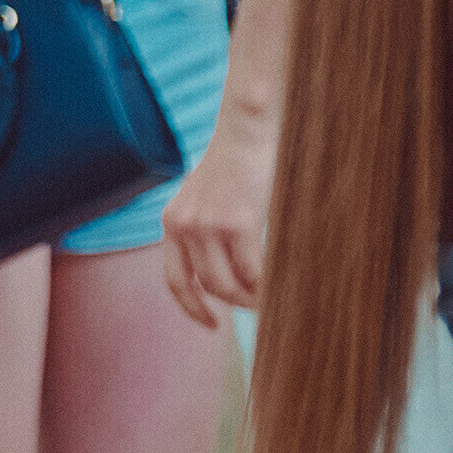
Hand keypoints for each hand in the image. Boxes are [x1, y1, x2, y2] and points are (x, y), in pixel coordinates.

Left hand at [159, 112, 274, 327]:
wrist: (247, 128)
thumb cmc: (236, 163)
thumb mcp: (208, 197)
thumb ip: (210, 229)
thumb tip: (233, 270)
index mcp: (172, 221)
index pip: (175, 279)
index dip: (192, 308)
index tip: (211, 324)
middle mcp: (183, 225)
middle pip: (207, 286)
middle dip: (235, 304)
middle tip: (260, 307)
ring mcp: (207, 224)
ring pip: (228, 284)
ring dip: (251, 299)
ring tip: (272, 300)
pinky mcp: (236, 222)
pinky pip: (252, 270)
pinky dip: (267, 286)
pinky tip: (280, 287)